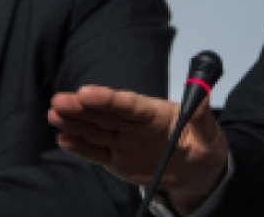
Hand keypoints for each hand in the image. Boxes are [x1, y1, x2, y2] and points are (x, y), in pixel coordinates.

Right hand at [49, 85, 227, 214]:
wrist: (196, 171)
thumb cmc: (203, 146)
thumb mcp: (210, 134)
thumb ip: (202, 118)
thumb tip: (203, 98)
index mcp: (153, 112)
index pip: (127, 104)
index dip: (107, 98)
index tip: (86, 92)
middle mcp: (133, 124)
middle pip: (104, 114)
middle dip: (81, 107)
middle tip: (58, 101)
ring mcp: (123, 141)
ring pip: (95, 130)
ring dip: (74, 123)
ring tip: (53, 115)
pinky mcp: (117, 159)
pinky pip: (97, 153)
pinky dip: (80, 147)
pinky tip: (63, 140)